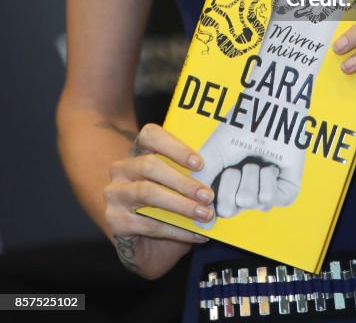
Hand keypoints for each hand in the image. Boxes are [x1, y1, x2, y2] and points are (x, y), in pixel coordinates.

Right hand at [104, 123, 214, 279]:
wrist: (143, 243)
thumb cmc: (166, 205)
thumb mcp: (177, 185)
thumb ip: (188, 174)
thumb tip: (218, 174)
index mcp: (138, 151)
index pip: (150, 135)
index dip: (175, 147)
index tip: (200, 163)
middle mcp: (122, 169)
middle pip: (150, 165)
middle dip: (183, 181)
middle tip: (208, 195)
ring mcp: (115, 195)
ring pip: (148, 193)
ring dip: (181, 204)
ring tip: (205, 214)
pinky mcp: (115, 221)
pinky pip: (149, 224)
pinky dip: (177, 230)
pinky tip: (196, 234)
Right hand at [192, 124, 305, 218]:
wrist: (271, 108)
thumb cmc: (241, 126)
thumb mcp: (212, 155)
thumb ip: (201, 186)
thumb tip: (198, 225)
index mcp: (225, 185)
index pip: (212, 210)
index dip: (211, 194)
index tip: (217, 173)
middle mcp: (244, 192)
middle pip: (228, 210)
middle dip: (230, 181)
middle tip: (239, 162)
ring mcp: (264, 193)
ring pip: (249, 202)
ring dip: (250, 174)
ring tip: (257, 157)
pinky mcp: (285, 192)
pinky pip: (269, 198)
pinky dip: (267, 176)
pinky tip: (273, 163)